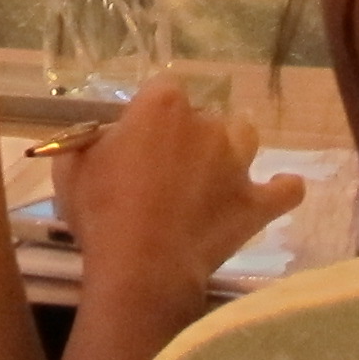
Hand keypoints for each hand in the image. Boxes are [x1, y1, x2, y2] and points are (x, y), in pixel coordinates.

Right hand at [52, 78, 294, 315]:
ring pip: (246, 137)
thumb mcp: (72, 168)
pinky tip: (273, 192)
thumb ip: (89, 142)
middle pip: (203, 116)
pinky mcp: (256, 202)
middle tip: (168, 171)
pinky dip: (281, 189)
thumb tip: (104, 140)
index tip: (139, 140)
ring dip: (232, 151)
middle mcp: (206, 124)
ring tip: (215, 175)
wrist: (141, 268)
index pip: (163, 91)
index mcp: (162, 106)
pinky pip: (286, 189)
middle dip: (189, 136)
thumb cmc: (102, 213)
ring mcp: (238, 163)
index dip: (152, 115)